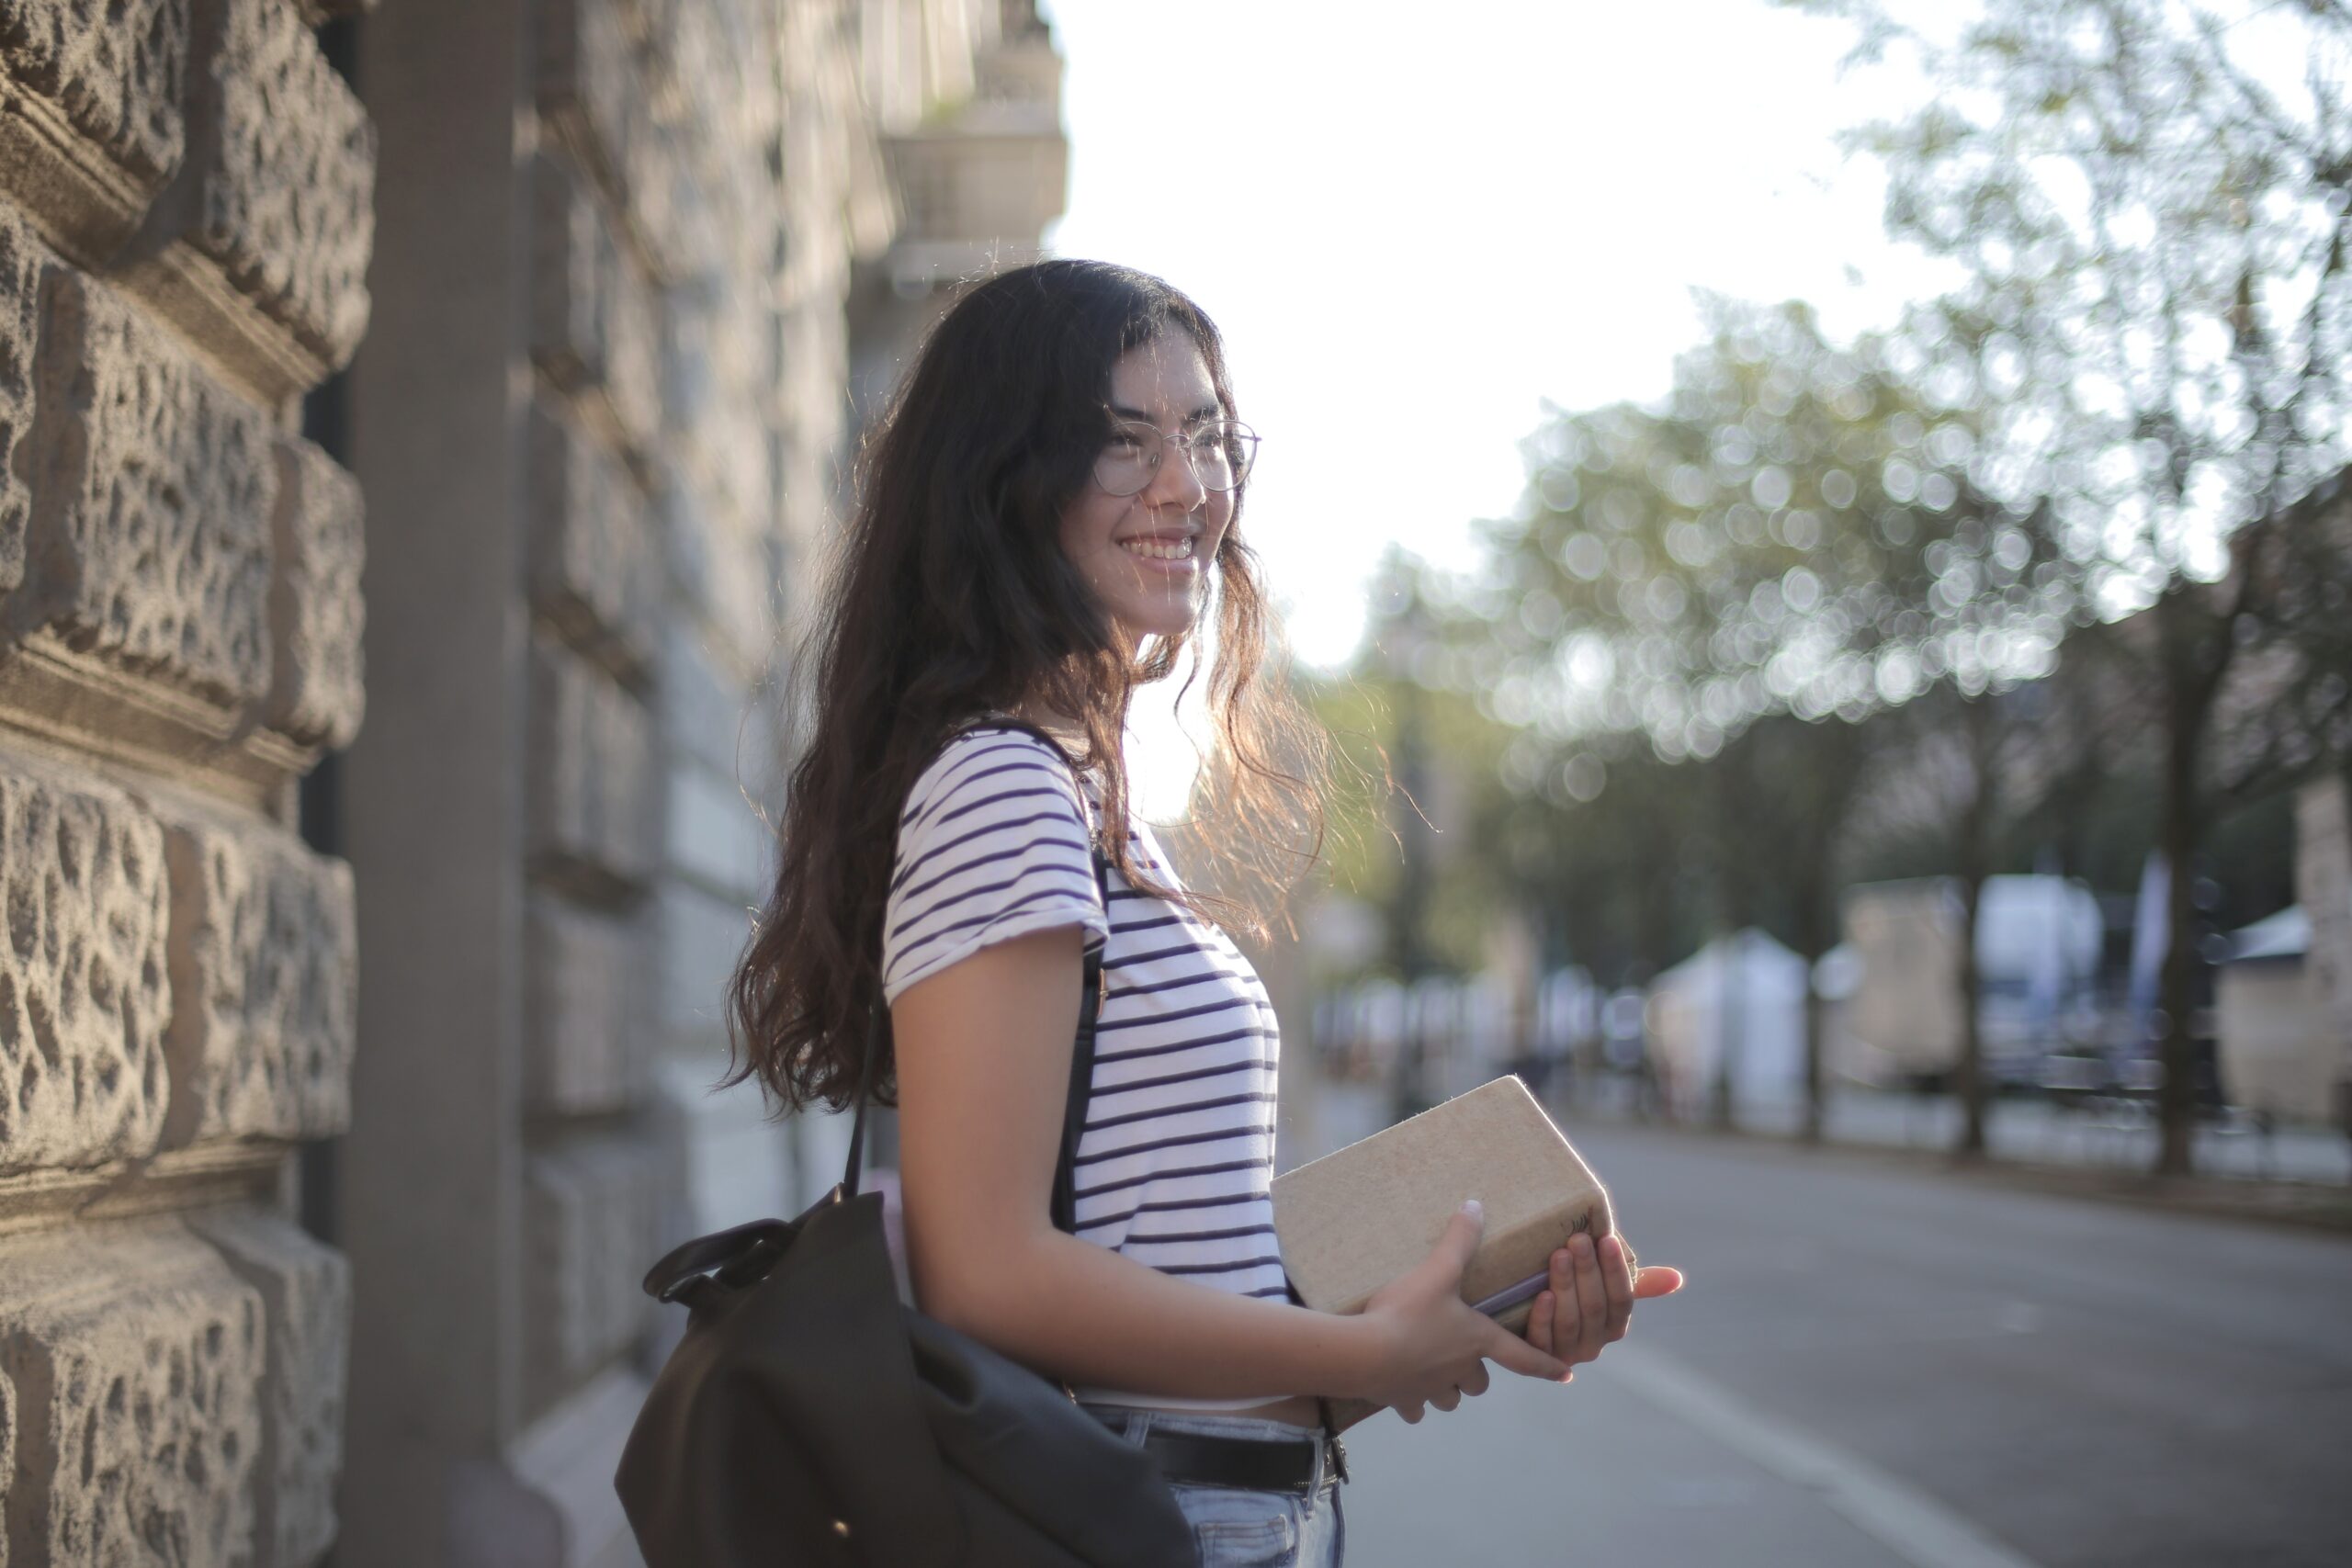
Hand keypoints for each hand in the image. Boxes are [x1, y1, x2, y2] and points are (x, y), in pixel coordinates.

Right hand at [1358, 1201, 1571, 1423]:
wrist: (1365, 1353)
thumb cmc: (1408, 1312)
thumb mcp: (1437, 1271)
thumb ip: (1458, 1239)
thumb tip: (1476, 1206)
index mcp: (1477, 1340)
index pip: (1522, 1356)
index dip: (1546, 1364)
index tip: (1566, 1375)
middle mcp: (1460, 1370)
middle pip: (1479, 1382)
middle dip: (1475, 1373)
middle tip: (1463, 1356)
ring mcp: (1432, 1389)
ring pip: (1450, 1398)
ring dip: (1447, 1388)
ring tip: (1431, 1371)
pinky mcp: (1403, 1400)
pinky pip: (1414, 1408)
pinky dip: (1412, 1401)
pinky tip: (1399, 1387)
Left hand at [1525, 1232, 1684, 1367]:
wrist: (1516, 1307)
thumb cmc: (1568, 1287)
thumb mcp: (1600, 1282)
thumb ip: (1636, 1281)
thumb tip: (1677, 1279)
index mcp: (1613, 1325)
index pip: (1622, 1299)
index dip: (1615, 1270)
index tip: (1607, 1239)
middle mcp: (1594, 1344)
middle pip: (1595, 1308)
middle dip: (1587, 1272)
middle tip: (1577, 1239)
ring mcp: (1565, 1353)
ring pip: (1570, 1321)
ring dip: (1565, 1287)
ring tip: (1558, 1256)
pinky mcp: (1535, 1358)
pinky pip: (1541, 1341)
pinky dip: (1543, 1317)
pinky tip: (1542, 1295)